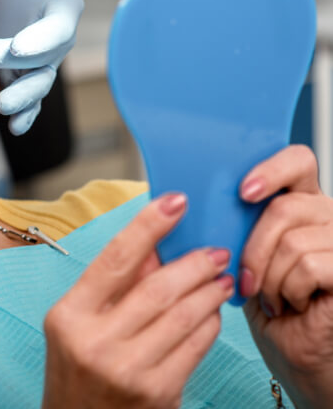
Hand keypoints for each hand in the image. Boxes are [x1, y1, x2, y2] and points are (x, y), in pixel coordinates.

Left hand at [0, 0, 83, 134]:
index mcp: (61, 8)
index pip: (57, 29)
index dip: (41, 40)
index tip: (18, 47)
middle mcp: (53, 39)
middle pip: (42, 61)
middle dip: (15, 66)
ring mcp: (36, 61)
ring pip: (37, 85)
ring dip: (23, 98)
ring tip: (3, 107)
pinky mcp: (18, 75)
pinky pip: (27, 99)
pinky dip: (25, 115)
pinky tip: (15, 126)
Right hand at [42, 193, 233, 408]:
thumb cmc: (77, 368)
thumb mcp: (78, 321)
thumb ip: (113, 284)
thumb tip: (156, 245)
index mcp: (69, 315)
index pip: (114, 259)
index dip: (148, 225)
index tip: (175, 201)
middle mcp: (96, 342)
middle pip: (158, 288)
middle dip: (194, 263)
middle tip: (215, 250)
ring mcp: (128, 370)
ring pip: (183, 316)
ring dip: (209, 291)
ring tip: (220, 277)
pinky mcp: (158, 393)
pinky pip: (196, 346)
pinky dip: (209, 323)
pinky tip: (212, 311)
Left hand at [239, 145, 332, 407]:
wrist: (296, 353)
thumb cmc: (268, 303)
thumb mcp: (244, 253)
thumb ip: (235, 220)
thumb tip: (193, 199)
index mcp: (301, 201)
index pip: (298, 160)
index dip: (272, 170)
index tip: (243, 192)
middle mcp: (328, 214)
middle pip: (285, 207)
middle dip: (254, 249)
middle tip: (246, 279)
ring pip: (294, 241)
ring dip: (271, 278)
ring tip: (274, 297)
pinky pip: (310, 265)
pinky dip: (290, 290)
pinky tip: (294, 304)